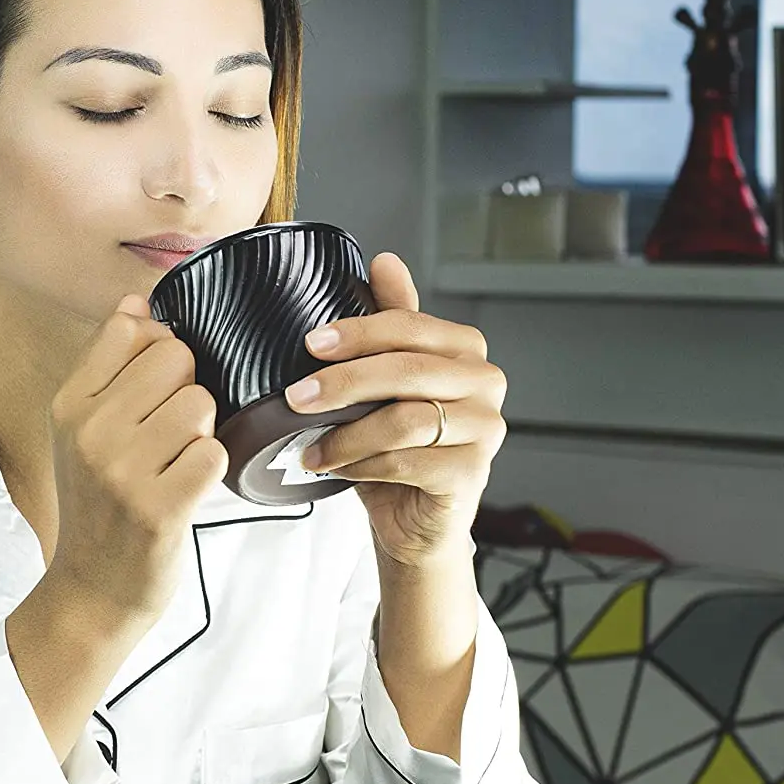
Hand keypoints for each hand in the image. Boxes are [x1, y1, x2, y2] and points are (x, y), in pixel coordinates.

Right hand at [43, 294, 227, 634]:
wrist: (92, 589)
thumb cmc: (100, 503)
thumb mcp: (83, 430)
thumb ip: (110, 366)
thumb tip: (136, 302)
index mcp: (70, 404)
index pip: (132, 328)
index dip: (161, 350)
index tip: (155, 388)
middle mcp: (90, 432)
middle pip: (177, 358)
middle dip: (188, 390)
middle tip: (170, 434)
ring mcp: (122, 471)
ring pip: (201, 403)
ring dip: (203, 431)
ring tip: (177, 462)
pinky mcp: (159, 508)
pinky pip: (214, 452)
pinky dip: (211, 469)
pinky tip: (186, 488)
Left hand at [284, 253, 506, 565]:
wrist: (414, 521)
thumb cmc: (402, 449)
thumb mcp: (390, 382)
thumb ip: (391, 324)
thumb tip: (384, 261)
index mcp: (467, 351)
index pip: (411, 326)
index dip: (359, 331)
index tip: (312, 343)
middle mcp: (486, 385)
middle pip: (408, 370)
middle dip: (344, 381)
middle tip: (297, 396)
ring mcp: (485, 430)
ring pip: (406, 419)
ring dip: (347, 434)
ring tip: (311, 446)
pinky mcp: (472, 473)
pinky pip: (408, 462)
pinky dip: (364, 465)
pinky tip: (339, 469)